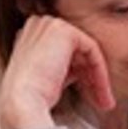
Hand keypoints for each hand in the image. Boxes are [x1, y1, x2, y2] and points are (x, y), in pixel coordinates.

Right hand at [0, 15, 115, 128]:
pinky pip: (92, 50)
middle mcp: (38, 25)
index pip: (65, 52)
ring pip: (87, 52)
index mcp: (30, 36)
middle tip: (102, 102)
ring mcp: (49, 25)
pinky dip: (99, 72)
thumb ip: (64, 67)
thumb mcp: (49, 77)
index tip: (91, 96)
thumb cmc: (32, 99)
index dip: (80, 75)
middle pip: (77, 51)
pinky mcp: (64, 31)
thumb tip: (85, 70)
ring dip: (98, 79)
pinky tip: (101, 92)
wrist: (23, 103)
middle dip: (91, 77)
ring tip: (104, 103)